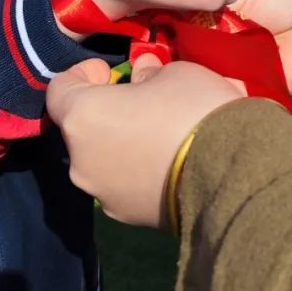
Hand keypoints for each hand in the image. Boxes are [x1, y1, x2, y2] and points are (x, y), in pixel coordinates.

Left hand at [46, 54, 245, 227]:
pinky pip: (124, 184)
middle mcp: (80, 161)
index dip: (82, 74)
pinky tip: (172, 162)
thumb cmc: (192, 110)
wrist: (232, 176)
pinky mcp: (128, 219)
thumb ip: (149, 75)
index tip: (109, 70)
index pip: (59, 90)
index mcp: (83, 118)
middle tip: (141, 100)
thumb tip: (140, 78)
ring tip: (162, 132)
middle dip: (108, 111)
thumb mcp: (175, 74)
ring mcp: (102, 195)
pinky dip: (138, 171)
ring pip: (103, 159)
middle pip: (83, 128)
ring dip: (123, 142)